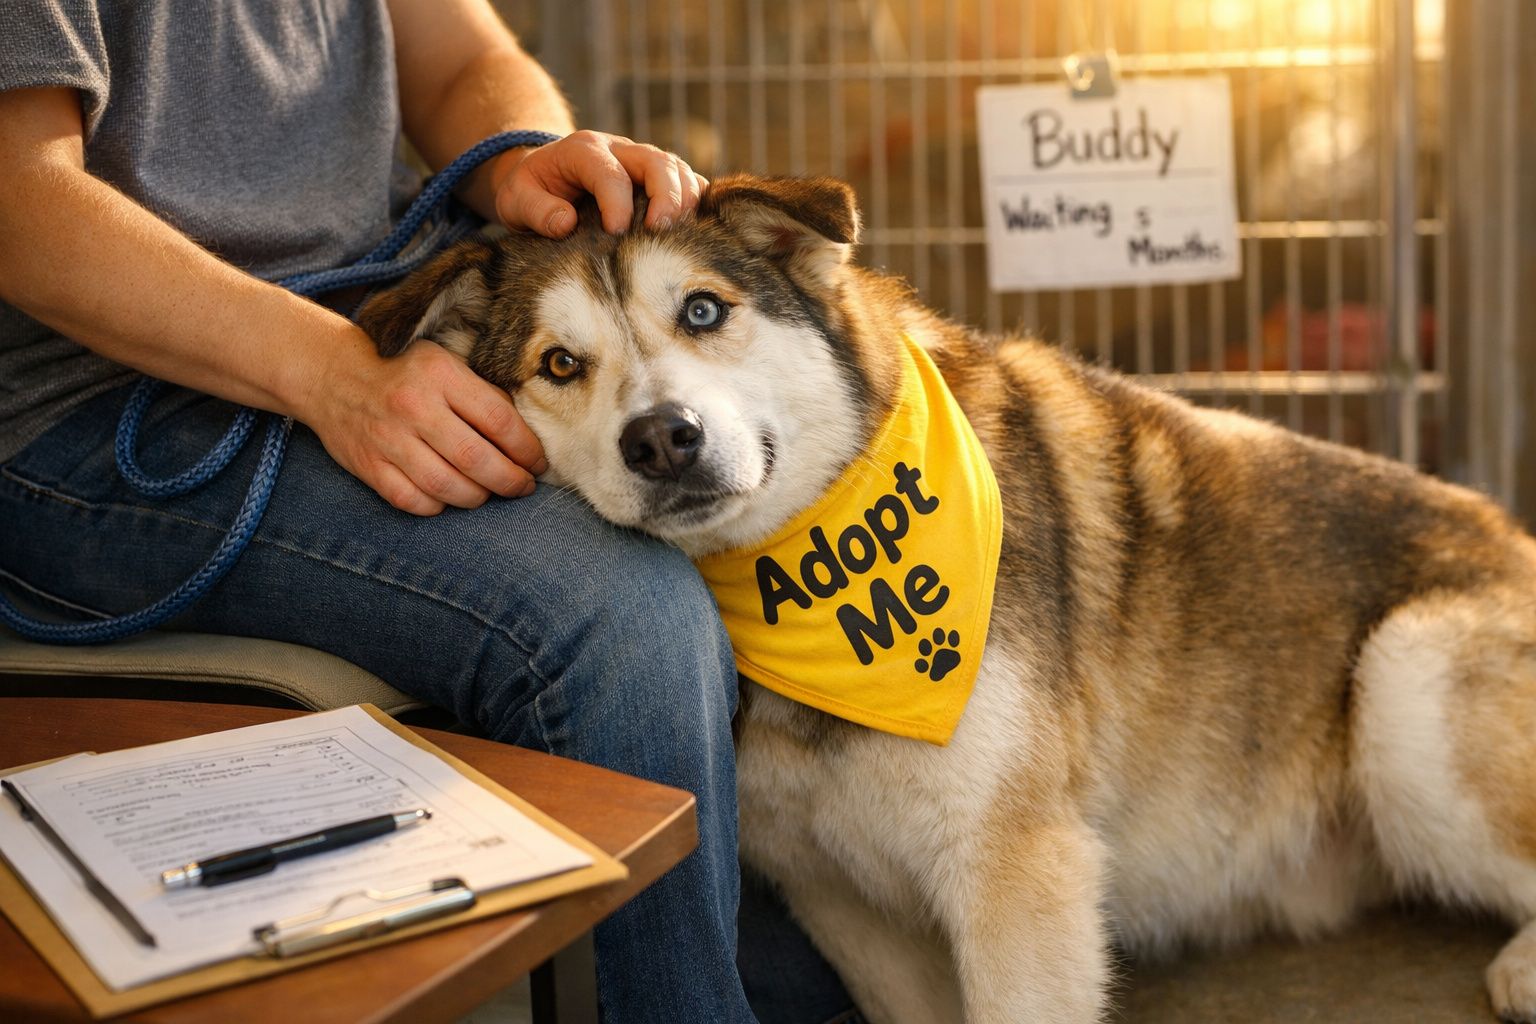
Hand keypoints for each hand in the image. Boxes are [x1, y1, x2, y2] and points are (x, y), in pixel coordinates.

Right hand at [304, 336, 545, 514]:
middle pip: (476, 458)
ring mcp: (388, 439)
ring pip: (447, 486)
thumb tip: (526, 436)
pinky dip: (438, 506)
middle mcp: (414, 406)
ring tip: (489, 493)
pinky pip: (413, 501)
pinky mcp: (368, 465)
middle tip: (522, 487)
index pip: (498, 420)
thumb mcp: (445, 364)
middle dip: (509, 480)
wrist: (333, 376)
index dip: (526, 449)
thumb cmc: (404, 373)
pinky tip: (450, 497)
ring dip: (477, 497)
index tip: (537, 463)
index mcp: (440, 375)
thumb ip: (482, 394)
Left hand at [489, 130, 707, 237]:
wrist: (543, 177)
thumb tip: (566, 223)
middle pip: (657, 162)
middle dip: (666, 196)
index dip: (617, 202)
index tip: (616, 233)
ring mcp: (642, 161)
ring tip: (681, 234)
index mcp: (583, 150)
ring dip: (686, 201)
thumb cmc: (530, 192)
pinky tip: (696, 229)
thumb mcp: (515, 200)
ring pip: (678, 169)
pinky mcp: (657, 177)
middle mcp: (619, 149)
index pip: (610, 172)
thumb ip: (536, 210)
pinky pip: (687, 182)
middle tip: (661, 232)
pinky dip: (697, 202)